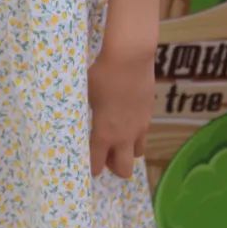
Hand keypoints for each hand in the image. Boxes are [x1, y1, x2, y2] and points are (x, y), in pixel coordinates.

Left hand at [88, 48, 153, 177]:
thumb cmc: (102, 74)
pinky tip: (126, 118)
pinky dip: (135, 133)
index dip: (91, 168)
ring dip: (127, 150)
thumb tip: (77, 115)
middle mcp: (124, 136)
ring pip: (137, 153)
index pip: (97, 164)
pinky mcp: (149, 115)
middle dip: (114, 167)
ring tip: (118, 137)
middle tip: (105, 154)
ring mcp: (140, 126)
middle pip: (124, 170)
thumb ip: (84, 112)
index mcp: (104, 134)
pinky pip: (143, 133)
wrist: (130, 58)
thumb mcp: (85, 93)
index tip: (87, 164)